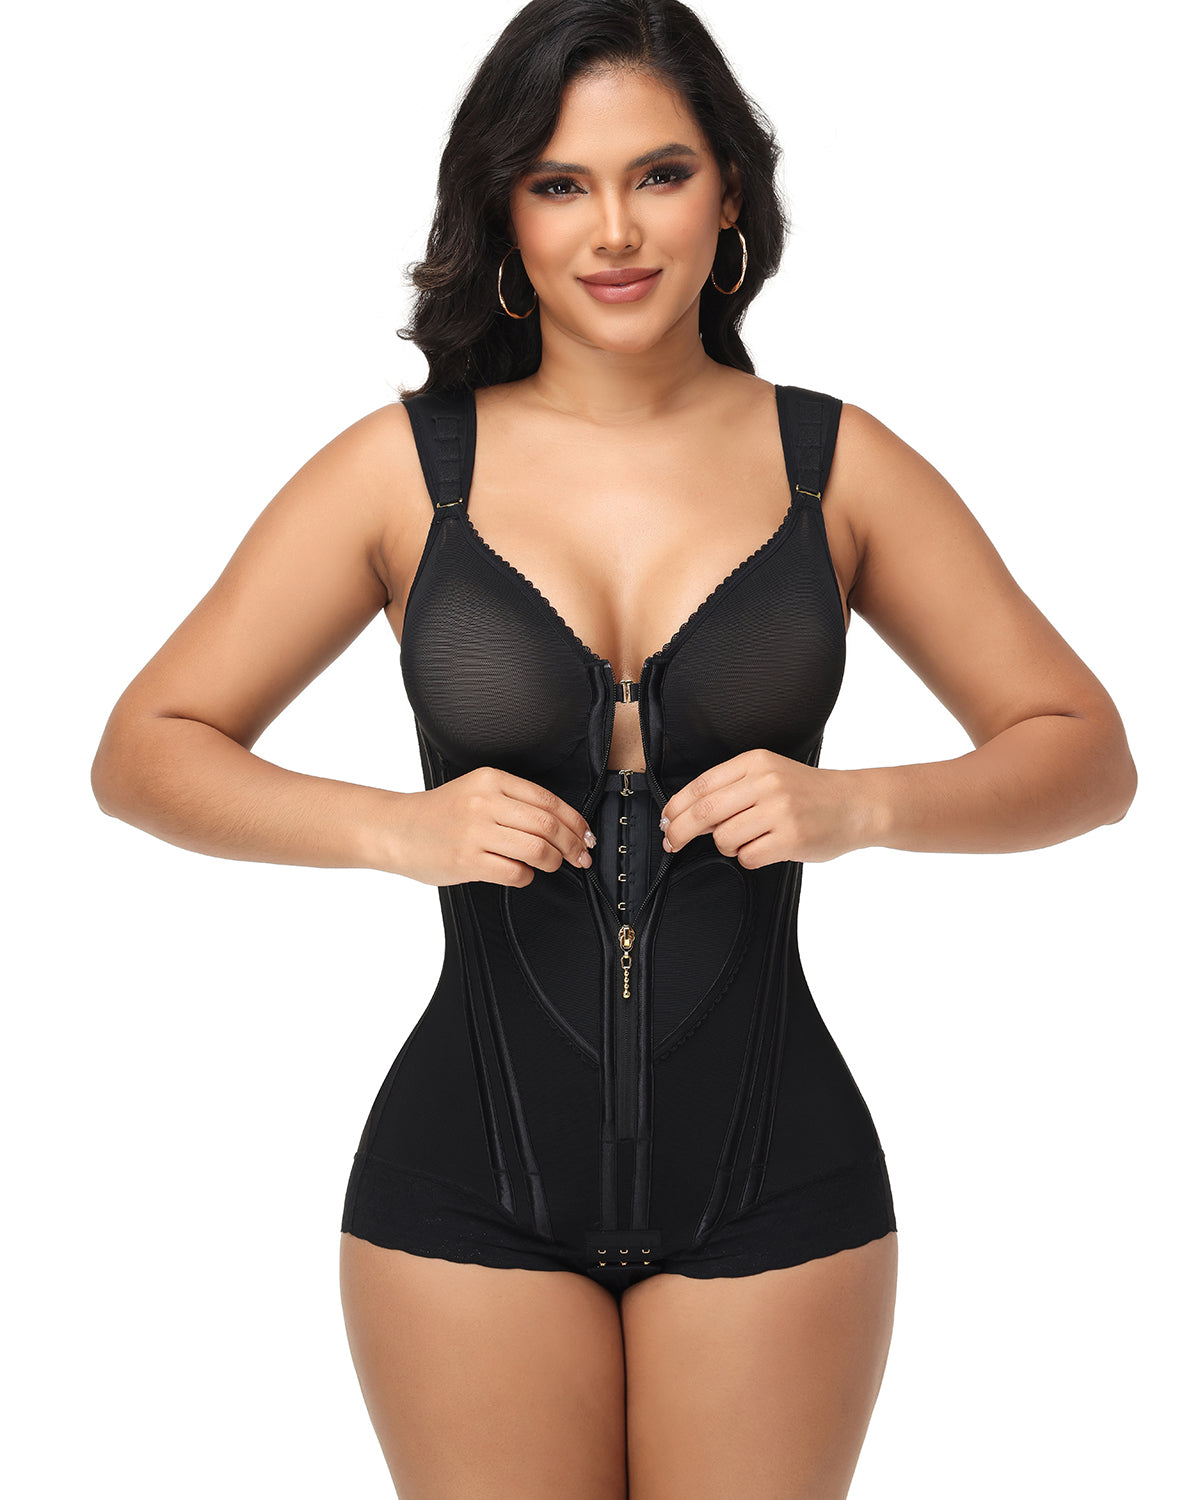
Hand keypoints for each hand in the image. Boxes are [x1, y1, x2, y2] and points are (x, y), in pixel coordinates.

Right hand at [388, 767, 595, 887]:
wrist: (397, 830)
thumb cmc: (440, 814)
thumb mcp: (476, 792)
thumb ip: (513, 802)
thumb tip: (562, 826)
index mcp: (491, 780)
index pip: (548, 800)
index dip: (575, 821)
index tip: (586, 835)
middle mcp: (484, 802)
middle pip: (547, 825)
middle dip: (572, 844)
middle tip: (582, 856)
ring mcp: (475, 832)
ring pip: (536, 848)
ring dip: (553, 861)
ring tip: (553, 864)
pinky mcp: (467, 860)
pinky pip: (514, 872)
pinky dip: (526, 876)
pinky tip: (522, 874)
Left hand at [658, 749, 876, 867]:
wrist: (856, 804)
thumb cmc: (809, 793)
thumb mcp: (771, 775)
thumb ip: (733, 789)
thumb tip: (687, 816)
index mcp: (756, 762)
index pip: (702, 784)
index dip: (677, 806)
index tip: (665, 820)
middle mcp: (766, 783)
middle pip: (705, 811)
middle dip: (680, 831)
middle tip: (671, 843)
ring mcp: (779, 811)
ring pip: (724, 838)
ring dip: (727, 846)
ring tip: (748, 840)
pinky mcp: (791, 838)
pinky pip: (748, 857)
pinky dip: (749, 858)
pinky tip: (766, 848)